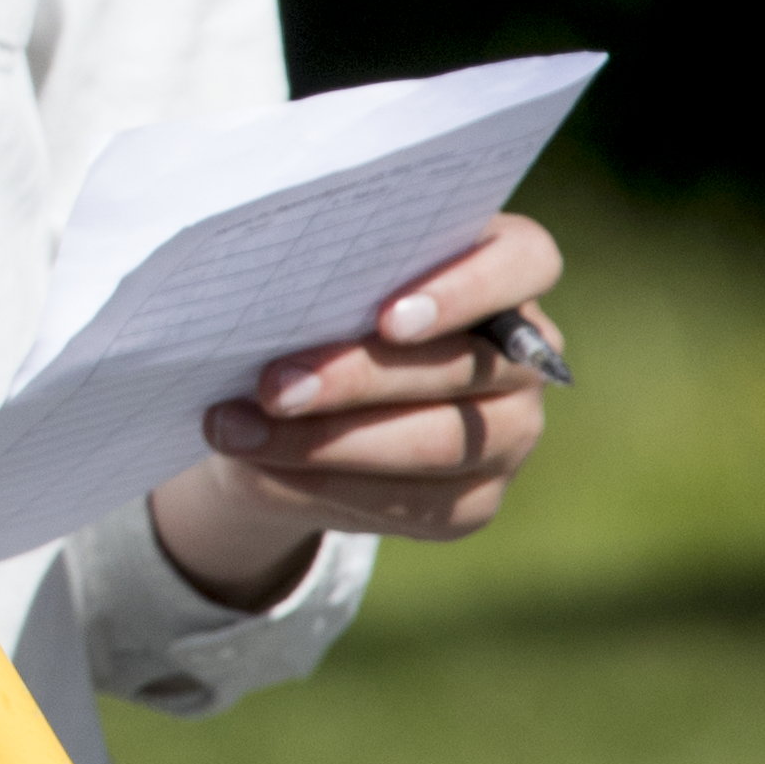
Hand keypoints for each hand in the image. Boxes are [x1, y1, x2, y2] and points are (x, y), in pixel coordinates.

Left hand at [142, 213, 566, 608]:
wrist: (283, 405)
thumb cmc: (305, 310)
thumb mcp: (310, 281)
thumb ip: (318, 277)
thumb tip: (268, 303)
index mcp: (500, 270)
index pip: (526, 261)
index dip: (465, 289)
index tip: (387, 317)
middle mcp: (519, 356)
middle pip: (465, 366)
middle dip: (359, 378)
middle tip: (273, 386)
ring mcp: (509, 433)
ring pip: (439, 443)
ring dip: (327, 443)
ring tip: (238, 429)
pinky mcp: (474, 499)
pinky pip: (409, 502)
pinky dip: (321, 484)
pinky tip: (258, 464)